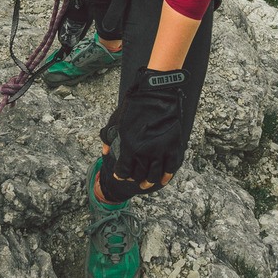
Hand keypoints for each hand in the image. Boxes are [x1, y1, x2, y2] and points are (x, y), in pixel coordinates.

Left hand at [110, 69, 185, 187]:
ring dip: (149, 182)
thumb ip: (108, 138)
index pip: (123, 170)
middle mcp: (144, 152)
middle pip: (139, 175)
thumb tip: (105, 152)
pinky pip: (170, 167)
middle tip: (134, 179)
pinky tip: (163, 179)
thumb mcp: (115, 121)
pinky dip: (166, 176)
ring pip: (154, 175)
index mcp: (129, 146)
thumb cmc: (134, 105)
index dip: (121, 175)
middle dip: (135, 179)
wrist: (156, 93)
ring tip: (146, 184)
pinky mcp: (172, 146)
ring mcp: (159, 150)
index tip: (120, 175)